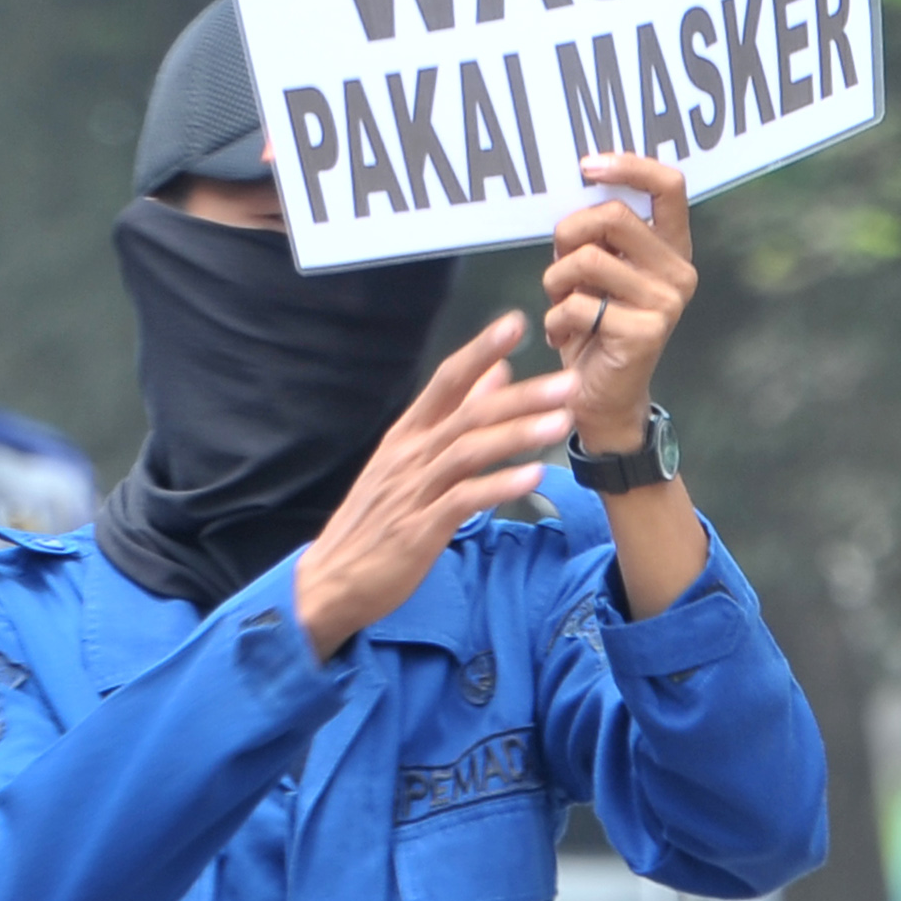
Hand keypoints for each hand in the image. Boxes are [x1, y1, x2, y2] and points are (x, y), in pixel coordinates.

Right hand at [292, 314, 576, 656]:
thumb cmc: (377, 519)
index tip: (516, 322)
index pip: (446, 381)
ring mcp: (414, 490)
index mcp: (407, 435)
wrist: (332, 578)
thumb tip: (495, 374)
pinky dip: (498, 486)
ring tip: (560, 423)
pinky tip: (532, 476)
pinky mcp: (420, 529)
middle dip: (521, 396)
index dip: (480, 350)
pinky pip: (463, 500)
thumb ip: (453, 417)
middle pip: (469, 414)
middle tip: (568, 383)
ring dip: (518, 434)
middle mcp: (410, 455)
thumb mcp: (408, 461)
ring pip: (469, 451)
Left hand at [542, 152, 696, 453]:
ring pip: (587, 260)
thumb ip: (600, 235)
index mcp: (672, 250)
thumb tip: (577, 185)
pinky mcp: (645, 333)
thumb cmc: (595, 328)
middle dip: (568, 235)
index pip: (669, 187)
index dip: (629, 166)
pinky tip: (563, 337)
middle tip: (558, 264)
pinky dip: (555, 320)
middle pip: (612, 216)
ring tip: (559, 306)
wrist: (604, 398)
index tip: (588, 166)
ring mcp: (666, 304)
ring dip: (555, 283)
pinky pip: (579, 305)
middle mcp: (678, 273)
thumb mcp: (600, 273)